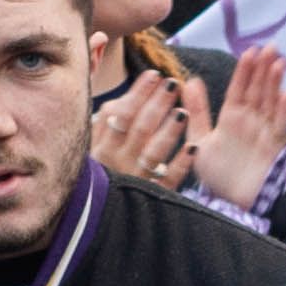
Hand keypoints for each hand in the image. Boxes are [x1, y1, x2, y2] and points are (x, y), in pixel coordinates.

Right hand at [92, 71, 194, 190]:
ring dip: (169, 131)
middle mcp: (116, 161)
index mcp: (101, 145)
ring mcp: (133, 179)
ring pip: (152, 153)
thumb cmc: (101, 168)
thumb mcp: (94, 143)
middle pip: (138, 128)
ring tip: (183, 112)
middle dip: (157, 104)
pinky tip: (193, 148)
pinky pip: (166, 180)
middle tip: (173, 84)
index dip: (138, 93)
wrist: (93, 213)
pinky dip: (180, 164)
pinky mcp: (149, 196)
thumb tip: (115, 71)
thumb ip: (108, 115)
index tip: (155, 75)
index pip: (119, 113)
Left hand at [193, 44, 285, 211]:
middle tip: (271, 47)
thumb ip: (197, 112)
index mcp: (232, 118)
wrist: (229, 205)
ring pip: (271, 103)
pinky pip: (281, 127)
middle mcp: (251, 123)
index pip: (240, 89)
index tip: (250, 52)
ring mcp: (265, 134)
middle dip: (265, 70)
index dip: (245, 71)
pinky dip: (284, 112)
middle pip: (259, 91)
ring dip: (276, 84)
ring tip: (279, 63)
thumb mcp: (199, 140)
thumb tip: (188, 81)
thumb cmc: (216, 176)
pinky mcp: (275, 149)